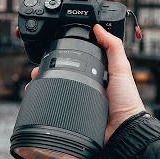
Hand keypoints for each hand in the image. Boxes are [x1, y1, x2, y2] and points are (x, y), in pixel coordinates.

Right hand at [29, 24, 145, 143]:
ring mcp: (80, 102)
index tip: (52, 50)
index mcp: (99, 76)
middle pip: (63, 76)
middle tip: (37, 70)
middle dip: (47, 72)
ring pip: (57, 91)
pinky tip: (37, 99)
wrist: (122, 130)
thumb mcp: (121, 69)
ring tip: (33, 82)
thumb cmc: (127, 101)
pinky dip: (46, 104)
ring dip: (43, 86)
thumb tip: (99, 28)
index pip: (78, 61)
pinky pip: (58, 108)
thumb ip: (113, 47)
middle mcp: (88, 88)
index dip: (64, 55)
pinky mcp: (75, 116)